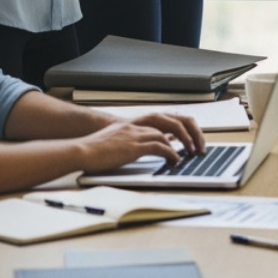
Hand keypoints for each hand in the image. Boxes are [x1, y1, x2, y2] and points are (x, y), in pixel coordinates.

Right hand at [77, 114, 204, 172]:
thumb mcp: (114, 140)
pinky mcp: (133, 146)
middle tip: (197, 144)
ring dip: (182, 143)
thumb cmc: (93, 150)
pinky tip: (175, 160)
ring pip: (167, 134)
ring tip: (190, 153)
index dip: (178, 125)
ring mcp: (135, 134)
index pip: (162, 117)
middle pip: (171, 120)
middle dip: (188, 131)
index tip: (188, 134)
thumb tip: (142, 148)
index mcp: (132, 123)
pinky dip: (171, 153)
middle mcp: (136, 125)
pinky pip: (159, 147)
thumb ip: (129, 140)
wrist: (79, 150)